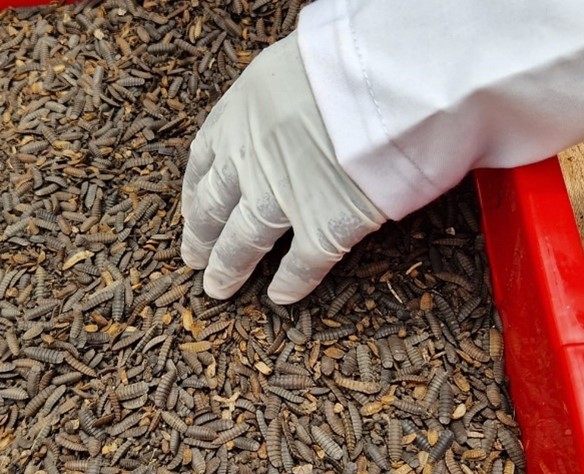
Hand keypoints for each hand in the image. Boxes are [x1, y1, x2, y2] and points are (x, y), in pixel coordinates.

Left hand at [181, 32, 385, 303]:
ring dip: (230, 268)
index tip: (191, 211)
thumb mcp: (290, 63)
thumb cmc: (347, 60)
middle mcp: (250, 160)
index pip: (203, 162)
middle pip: (215, 208)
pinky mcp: (323, 226)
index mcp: (240, 115)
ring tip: (219, 288)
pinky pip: (301, 264)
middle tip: (193, 260)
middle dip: (201, 237)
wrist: (386, 78)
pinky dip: (290, 283)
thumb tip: (279, 111)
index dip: (194, 193)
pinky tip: (280, 297)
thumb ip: (274, 97)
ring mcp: (282, 196)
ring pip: (244, 241)